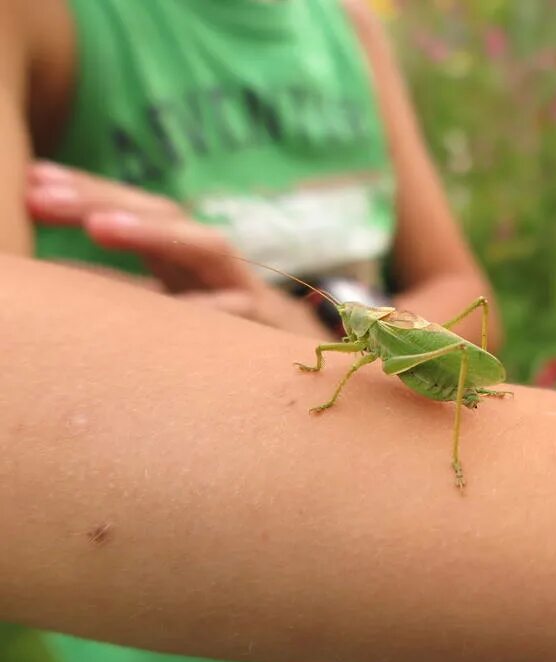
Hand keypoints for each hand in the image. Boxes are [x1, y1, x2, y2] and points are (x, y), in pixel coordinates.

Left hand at [26, 161, 328, 337]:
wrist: (309, 370)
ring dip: (156, 234)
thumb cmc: (225, 345)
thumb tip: (47, 282)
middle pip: (164, 216)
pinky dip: (208, 309)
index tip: (32, 181)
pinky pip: (239, 312)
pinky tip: (173, 310)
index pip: (135, 210)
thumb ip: (125, 295)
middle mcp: (214, 265)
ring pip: (206, 248)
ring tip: (100, 226)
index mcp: (183, 259)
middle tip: (39, 195)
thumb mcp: (172, 314)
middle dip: (104, 200)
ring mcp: (247, 290)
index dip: (87, 192)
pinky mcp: (270, 326)